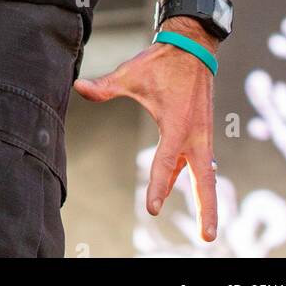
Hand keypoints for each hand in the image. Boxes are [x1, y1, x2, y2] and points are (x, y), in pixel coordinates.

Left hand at [73, 39, 217, 241]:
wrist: (193, 48)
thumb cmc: (161, 63)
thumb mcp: (131, 74)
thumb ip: (106, 86)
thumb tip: (78, 87)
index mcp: (177, 124)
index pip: (165, 163)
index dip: (158, 187)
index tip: (151, 209)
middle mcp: (194, 134)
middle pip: (205, 180)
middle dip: (207, 209)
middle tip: (208, 238)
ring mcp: (201, 134)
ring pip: (203, 173)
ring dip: (205, 198)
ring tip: (204, 227)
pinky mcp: (202, 131)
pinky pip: (197, 160)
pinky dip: (191, 176)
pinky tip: (180, 187)